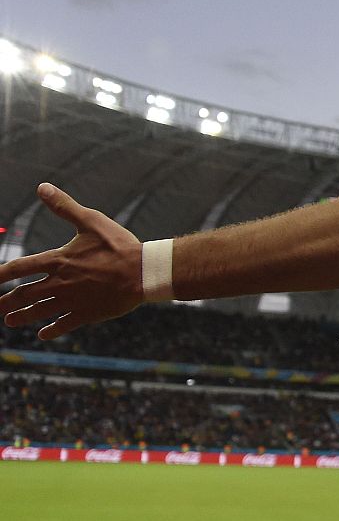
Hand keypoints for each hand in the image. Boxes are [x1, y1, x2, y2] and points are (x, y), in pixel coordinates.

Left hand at [0, 184, 143, 339]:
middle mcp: (60, 283)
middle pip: (23, 294)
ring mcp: (72, 301)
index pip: (18, 268)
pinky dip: (51, 330)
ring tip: (10, 321)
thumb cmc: (119, 245)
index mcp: (58, 260)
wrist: (143, 272)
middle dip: (5, 301)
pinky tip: (43, 333)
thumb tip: (43, 187)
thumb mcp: (91, 221)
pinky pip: (64, 324)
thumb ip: (65, 207)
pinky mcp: (87, 313)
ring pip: (39, 312)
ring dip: (21, 317)